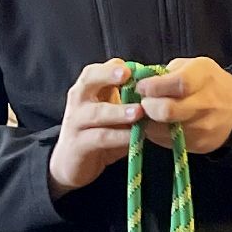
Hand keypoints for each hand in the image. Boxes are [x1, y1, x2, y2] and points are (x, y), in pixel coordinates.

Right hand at [49, 59, 141, 198]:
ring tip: (138, 112)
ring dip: (118, 111)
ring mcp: (76, 122)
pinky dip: (117, 136)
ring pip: (97, 113)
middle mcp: (79, 101)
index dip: (112, 68)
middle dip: (107, 76)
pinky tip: (133, 136)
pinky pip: (100, 138)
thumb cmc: (100, 131)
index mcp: (88, 89)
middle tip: (127, 75)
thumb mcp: (113, 110)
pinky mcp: (78, 145)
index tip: (129, 68)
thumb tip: (158, 83)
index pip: (96, 70)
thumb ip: (128, 96)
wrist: (73, 164)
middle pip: (88, 81)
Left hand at [136, 56, 231, 153]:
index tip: (142, 86)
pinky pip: (166, 140)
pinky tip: (159, 123)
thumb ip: (167, 72)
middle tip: (144, 101)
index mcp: (204, 76)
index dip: (154, 86)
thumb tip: (141, 83)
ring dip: (149, 121)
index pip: (177, 83)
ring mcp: (202, 127)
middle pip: (167, 110)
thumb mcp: (192, 66)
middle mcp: (206, 103)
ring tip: (150, 112)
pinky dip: (156, 131)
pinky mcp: (197, 144)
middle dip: (147, 105)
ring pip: (162, 129)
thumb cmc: (207, 83)